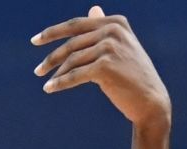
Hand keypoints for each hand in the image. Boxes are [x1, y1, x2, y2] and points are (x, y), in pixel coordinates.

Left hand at [32, 6, 170, 128]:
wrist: (151, 101)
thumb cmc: (133, 76)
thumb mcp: (121, 47)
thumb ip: (104, 29)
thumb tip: (93, 9)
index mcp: (116, 23)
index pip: (76, 25)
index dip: (52, 32)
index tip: (35, 41)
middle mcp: (113, 31)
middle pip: (72, 43)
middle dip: (52, 57)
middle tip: (38, 70)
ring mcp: (109, 47)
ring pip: (72, 60)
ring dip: (56, 73)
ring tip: (46, 82)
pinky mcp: (105, 66)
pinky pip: (75, 75)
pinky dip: (60, 83)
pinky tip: (50, 89)